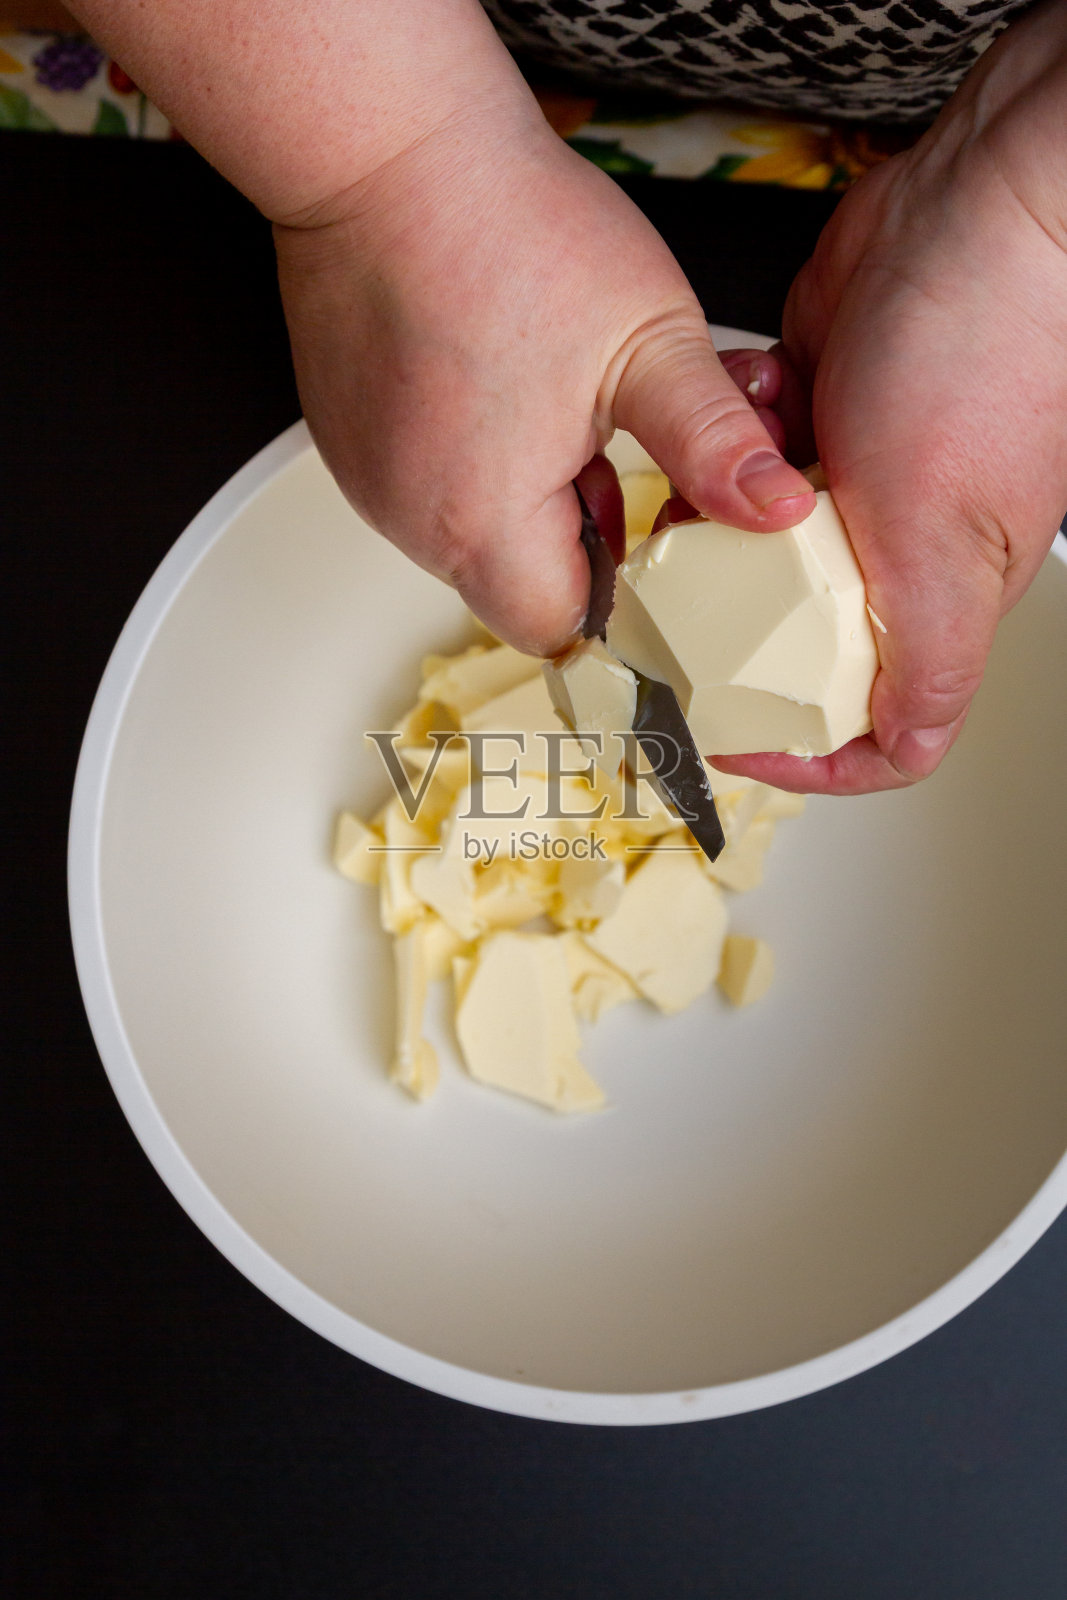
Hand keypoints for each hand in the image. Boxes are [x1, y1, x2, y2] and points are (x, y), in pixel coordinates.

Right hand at [274, 111, 812, 655]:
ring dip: (529, 500)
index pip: (563, 630)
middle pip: (518, 588)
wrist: (386, 149)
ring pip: (474, 537)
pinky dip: (474, 463)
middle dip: (583, 542)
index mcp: (485, 522)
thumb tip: (777, 509)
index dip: (620, 601)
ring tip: (557, 411)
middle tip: (612, 459)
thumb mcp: (648, 340)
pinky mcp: (352, 440)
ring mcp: (374, 482)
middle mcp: (414, 520)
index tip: (652, 550)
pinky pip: (429, 487)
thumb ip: (715, 443)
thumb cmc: (505, 231)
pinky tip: (500, 389)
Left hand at [714, 1, 1066, 794]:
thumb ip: (927, 657)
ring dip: (721, 511)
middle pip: (792, 637)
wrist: (983, 197)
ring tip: (715, 470)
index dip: (802, 752)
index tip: (727, 735)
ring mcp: (850, 478)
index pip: (879, 724)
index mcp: (938, 597)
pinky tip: (758, 388)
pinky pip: (740, 452)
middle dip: (731, 617)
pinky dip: (732, 428)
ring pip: (751, 543)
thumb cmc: (991, 353)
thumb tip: (905, 749)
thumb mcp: (942, 537)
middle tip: (682, 590)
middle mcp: (894, 547)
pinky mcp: (815, 411)